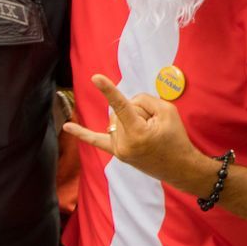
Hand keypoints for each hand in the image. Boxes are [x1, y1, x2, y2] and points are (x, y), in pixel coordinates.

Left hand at [63, 75, 208, 191]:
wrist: (180, 167)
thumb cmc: (176, 138)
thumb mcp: (168, 112)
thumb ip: (145, 100)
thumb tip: (127, 102)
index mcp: (137, 133)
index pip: (121, 106)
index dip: (108, 90)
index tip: (95, 77)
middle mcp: (123, 143)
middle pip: (122, 110)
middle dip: (139, 111)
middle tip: (156, 126)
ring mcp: (118, 150)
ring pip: (117, 118)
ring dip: (132, 119)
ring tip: (150, 134)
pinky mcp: (117, 153)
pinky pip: (97, 140)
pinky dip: (82, 133)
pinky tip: (66, 126)